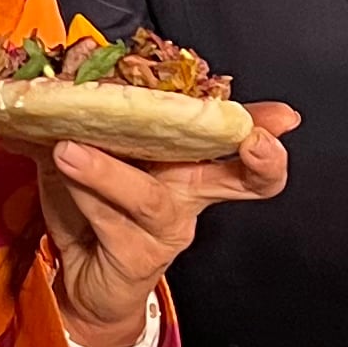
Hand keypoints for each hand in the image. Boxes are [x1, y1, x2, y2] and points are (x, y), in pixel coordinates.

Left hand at [36, 105, 295, 336]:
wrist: (80, 280)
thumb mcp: (92, 152)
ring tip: (70, 148)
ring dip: (109, 171)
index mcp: (186, 164)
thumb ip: (94, 117)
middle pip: (242, 181)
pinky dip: (85, 193)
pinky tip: (63, 169)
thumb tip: (72, 66)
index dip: (261, 127)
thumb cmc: (92, 209)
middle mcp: (187, 196)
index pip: (230, 140)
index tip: (284, 118)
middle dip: (261, 161)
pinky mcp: (138, 258)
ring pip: (150, 197)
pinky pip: (111, 221)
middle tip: (256, 140)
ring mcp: (166, 231)